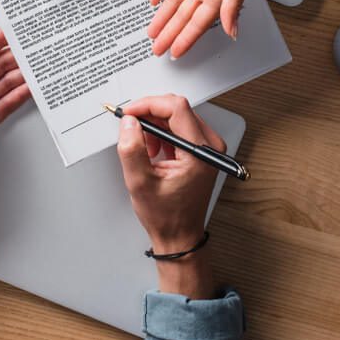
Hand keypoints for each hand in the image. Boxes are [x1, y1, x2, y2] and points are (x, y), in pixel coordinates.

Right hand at [117, 95, 225, 297]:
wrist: (179, 234)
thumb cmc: (166, 215)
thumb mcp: (140, 183)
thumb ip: (132, 149)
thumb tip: (129, 122)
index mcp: (201, 153)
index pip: (176, 108)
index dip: (149, 105)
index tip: (130, 113)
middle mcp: (210, 146)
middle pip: (177, 109)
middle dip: (149, 116)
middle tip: (131, 129)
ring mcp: (207, 147)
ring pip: (176, 117)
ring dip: (154, 126)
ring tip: (144, 150)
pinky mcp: (201, 149)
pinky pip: (178, 127)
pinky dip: (160, 134)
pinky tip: (153, 152)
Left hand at [147, 0, 271, 57]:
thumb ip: (232, 3)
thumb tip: (231, 31)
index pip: (198, 23)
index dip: (186, 39)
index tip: (174, 53)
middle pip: (183, 15)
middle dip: (170, 33)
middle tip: (156, 49)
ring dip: (163, 16)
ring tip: (152, 32)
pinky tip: (154, 1)